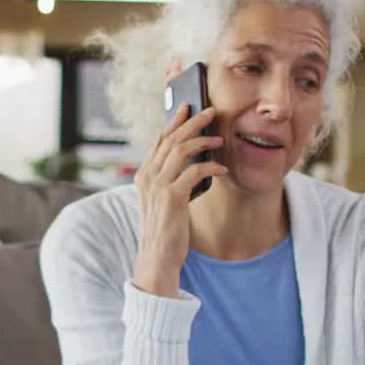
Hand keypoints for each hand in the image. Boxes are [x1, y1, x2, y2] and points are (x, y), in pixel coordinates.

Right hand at [131, 101, 226, 297]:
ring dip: (203, 140)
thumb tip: (193, 159)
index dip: (174, 122)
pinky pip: (194, 172)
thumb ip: (170, 179)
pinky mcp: (172, 198)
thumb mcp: (162, 199)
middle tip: (209, 111)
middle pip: (171, 139)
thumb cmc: (165, 228)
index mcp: (143, 175)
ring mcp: (158, 186)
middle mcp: (147, 177)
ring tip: (219, 137)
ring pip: (181, 150)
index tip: (187, 108)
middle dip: (192, 122)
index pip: (159, 140)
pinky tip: (222, 169)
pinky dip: (210, 167)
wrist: (157, 256)